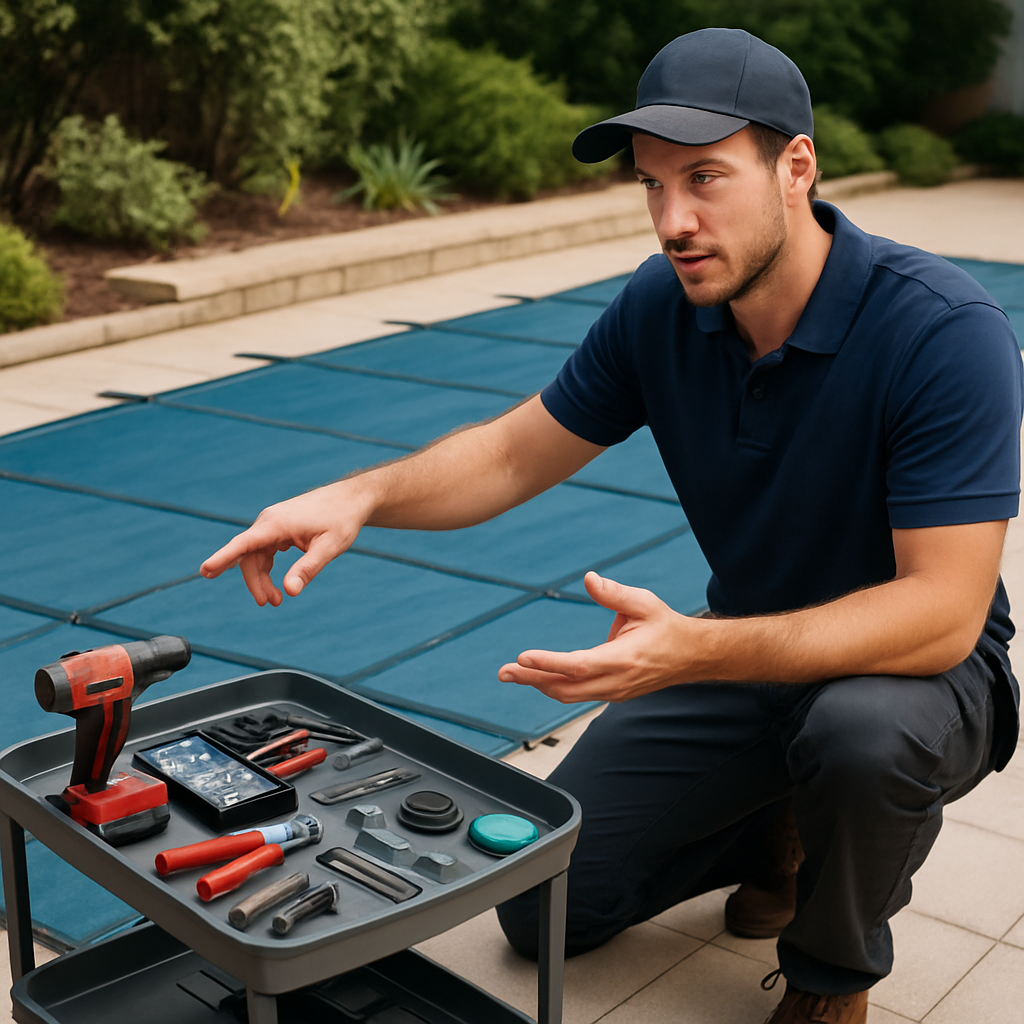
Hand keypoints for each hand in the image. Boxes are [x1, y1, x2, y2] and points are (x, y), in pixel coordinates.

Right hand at [199, 483, 366, 605]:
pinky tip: (278, 583)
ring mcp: (273, 524)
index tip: (205, 570)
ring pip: (256, 555)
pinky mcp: (279, 528)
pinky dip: (268, 568)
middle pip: (250, 556)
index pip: (244, 543)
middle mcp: (270, 521)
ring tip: (276, 600)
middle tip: (270, 603)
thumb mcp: (329, 547)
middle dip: (255, 582)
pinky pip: (265, 550)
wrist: (351, 499)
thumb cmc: (342, 520)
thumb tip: (290, 592)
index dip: (223, 557)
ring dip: (262, 578)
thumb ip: (308, 569)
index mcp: (277, 524)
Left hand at [498, 571, 698, 702]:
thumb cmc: (666, 626)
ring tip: (513, 674)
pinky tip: (537, 676)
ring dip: (540, 684)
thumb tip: (589, 579)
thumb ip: (614, 593)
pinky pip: (578, 695)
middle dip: (532, 680)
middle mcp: (617, 681)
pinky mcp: (613, 694)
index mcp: (623, 658)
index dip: (548, 664)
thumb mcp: (644, 603)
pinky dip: (555, 686)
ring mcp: (615, 692)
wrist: (691, 655)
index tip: (523, 658)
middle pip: (566, 688)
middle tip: (504, 672)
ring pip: (570, 695)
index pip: (578, 666)